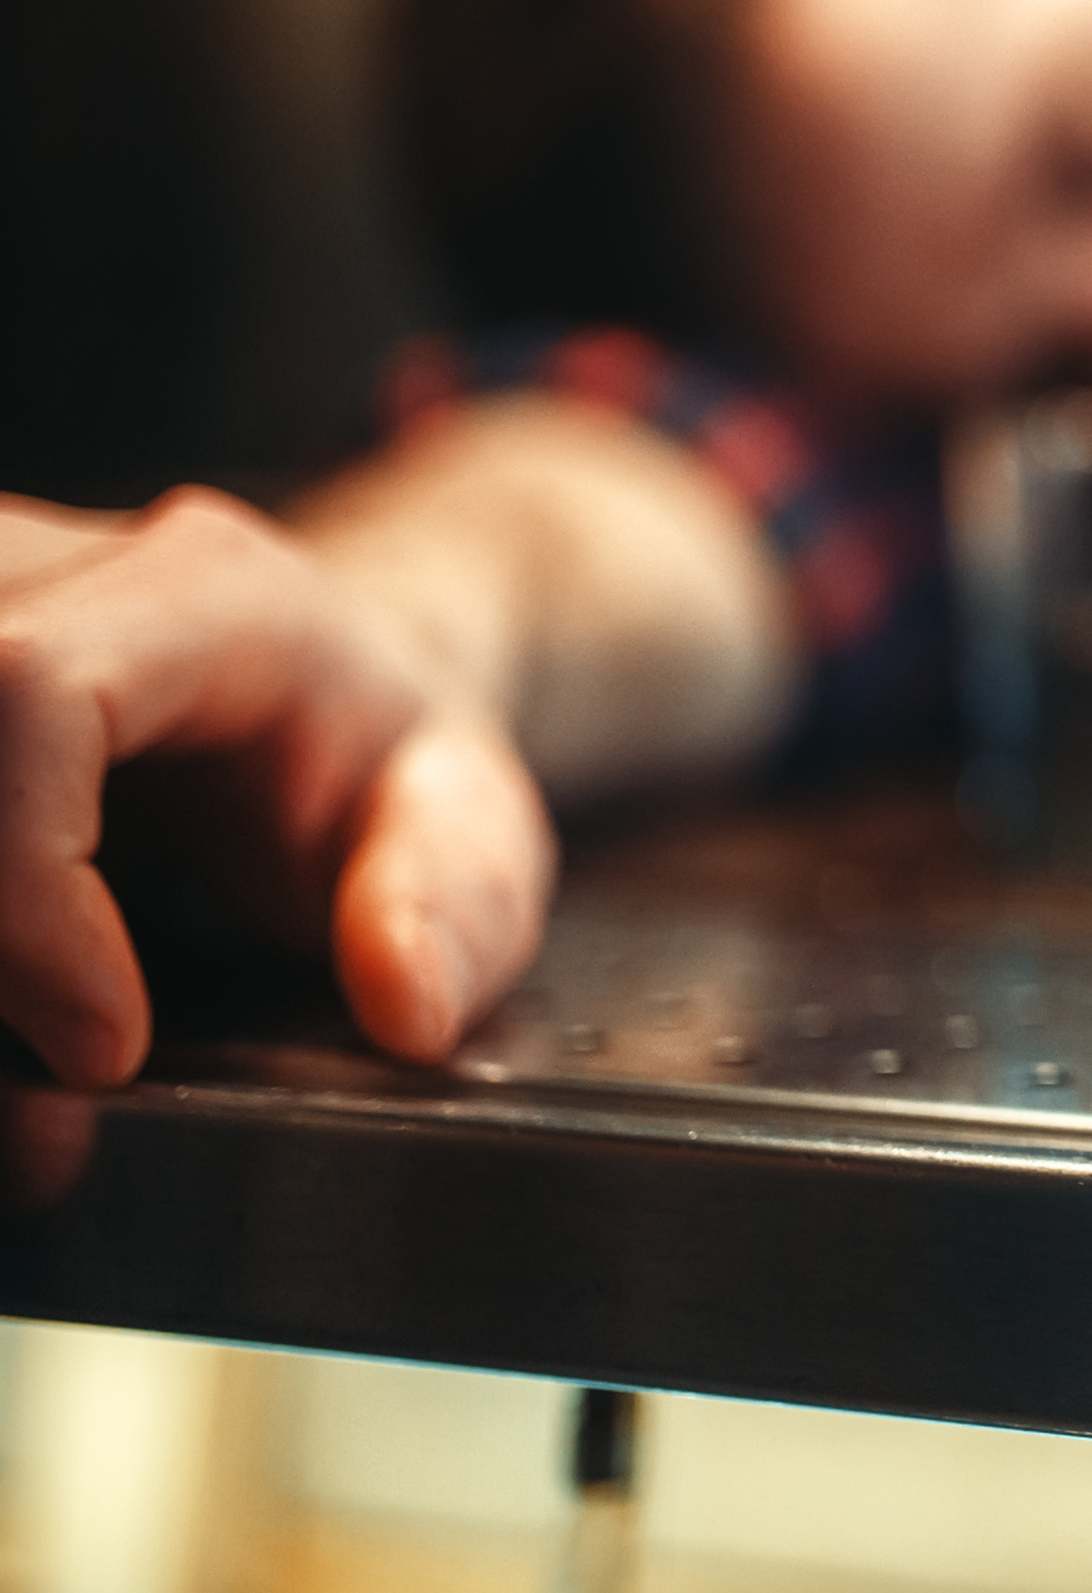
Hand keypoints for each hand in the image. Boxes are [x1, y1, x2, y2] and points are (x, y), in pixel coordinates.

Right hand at [0, 488, 551, 1085]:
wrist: (329, 697)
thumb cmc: (381, 764)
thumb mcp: (468, 828)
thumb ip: (454, 903)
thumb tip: (407, 1000)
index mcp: (206, 592)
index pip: (25, 689)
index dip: (22, 882)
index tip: (104, 1045)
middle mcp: (37, 563)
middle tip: (40, 1106)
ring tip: (20, 1103)